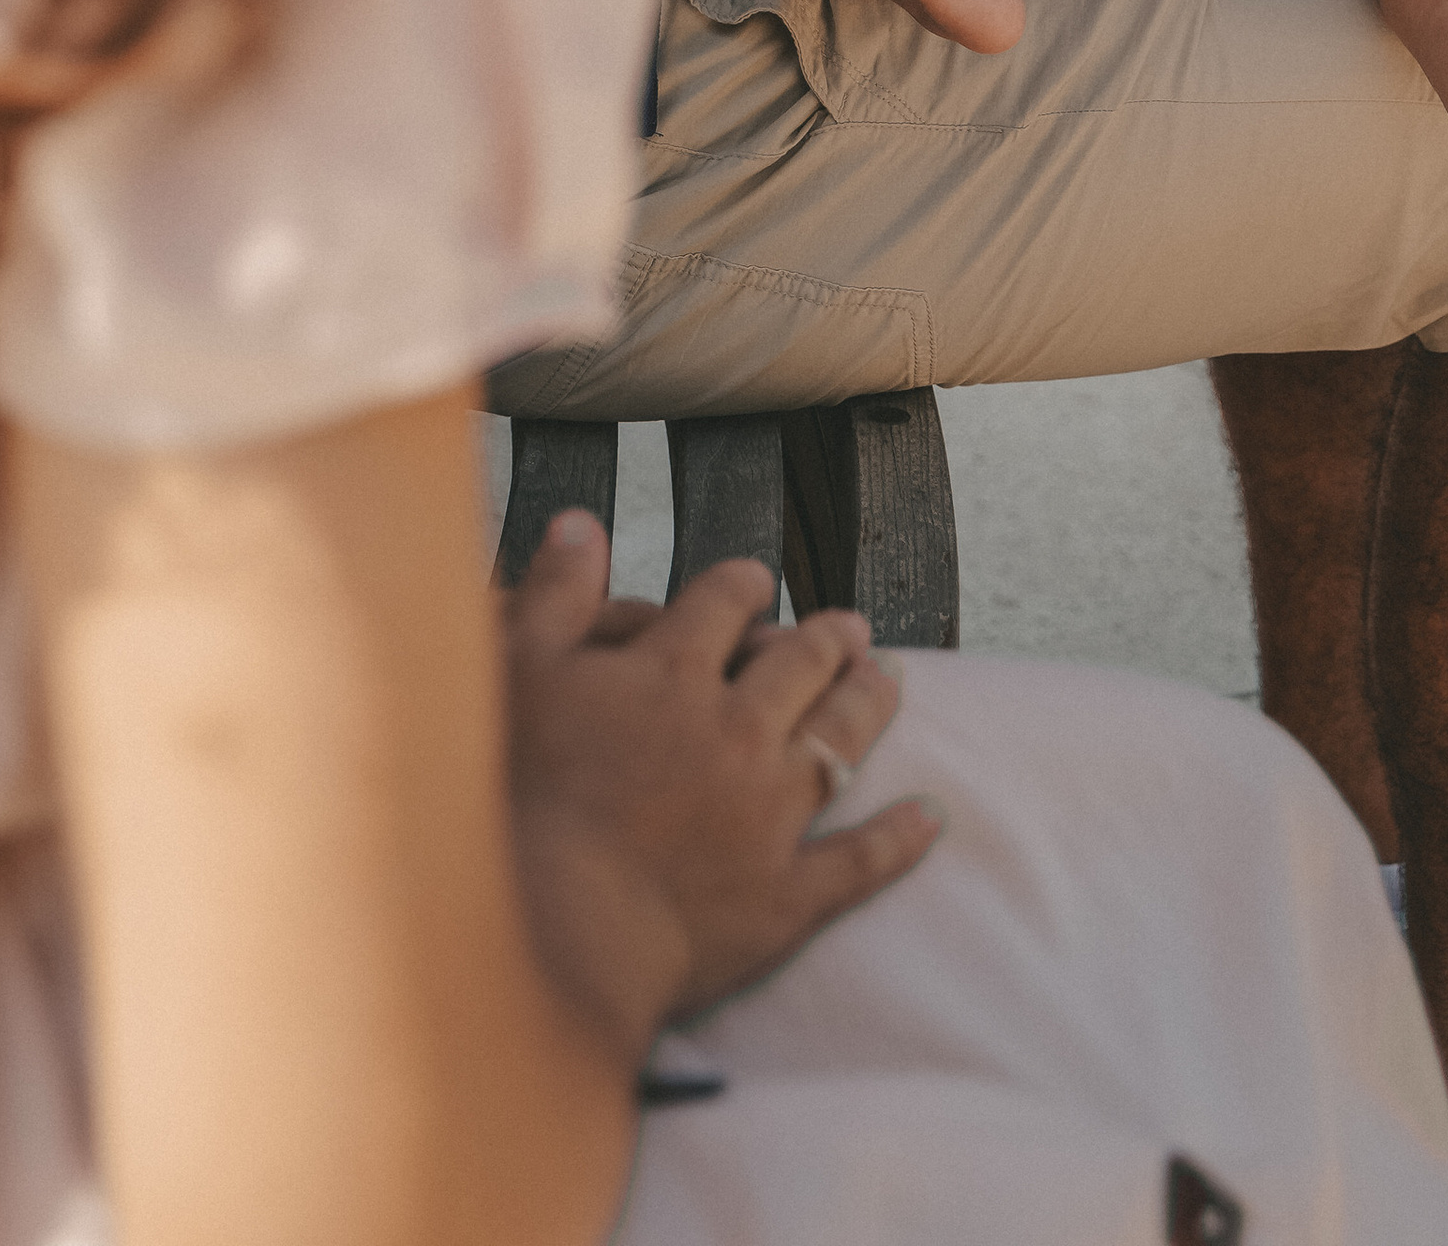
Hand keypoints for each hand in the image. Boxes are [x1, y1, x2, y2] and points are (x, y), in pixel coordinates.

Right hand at [503, 512, 940, 1056]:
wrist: (557, 925)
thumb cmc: (522, 797)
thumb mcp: (517, 671)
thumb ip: (556, 592)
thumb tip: (584, 523)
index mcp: (675, 673)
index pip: (722, 606)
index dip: (741, 587)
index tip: (754, 581)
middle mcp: (737, 730)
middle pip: (799, 666)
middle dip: (826, 638)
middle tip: (849, 625)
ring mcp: (769, 813)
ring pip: (838, 741)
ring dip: (869, 704)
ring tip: (889, 680)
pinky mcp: (783, 896)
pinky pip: (856, 860)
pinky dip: (898, 838)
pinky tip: (930, 817)